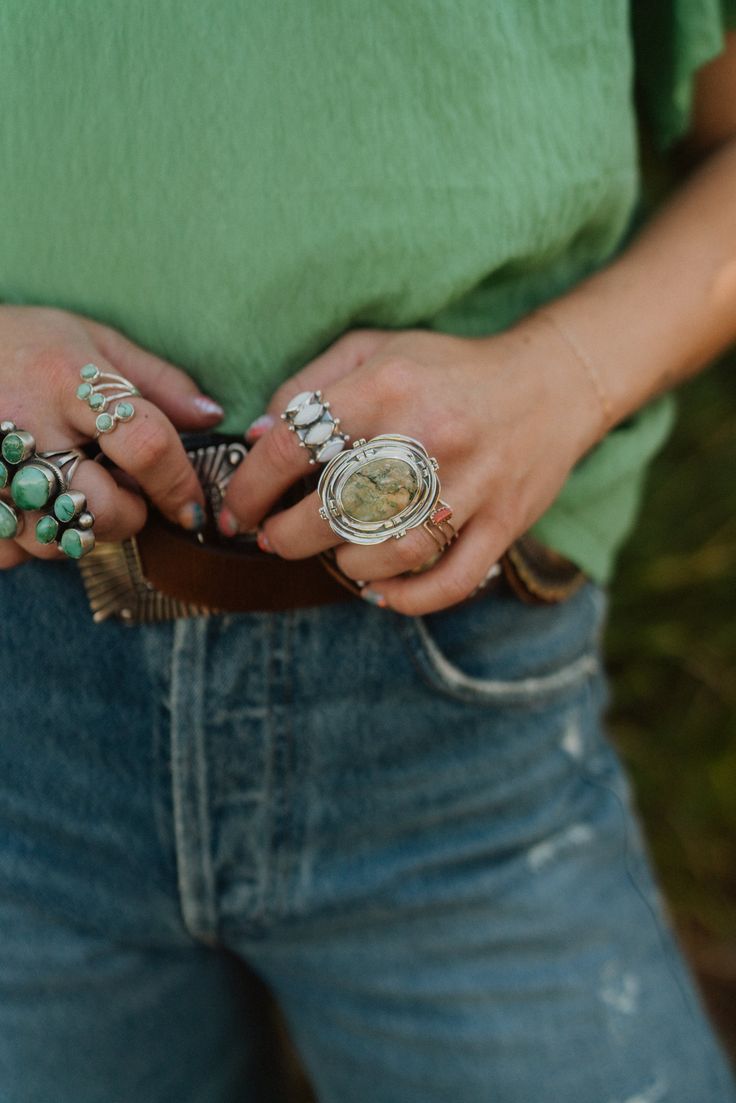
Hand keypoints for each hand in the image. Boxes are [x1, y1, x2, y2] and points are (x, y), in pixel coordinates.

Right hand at [0, 305, 223, 569]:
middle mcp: (26, 425)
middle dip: (128, 517)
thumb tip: (212, 417)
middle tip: (122, 498)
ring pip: (55, 540)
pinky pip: (10, 552)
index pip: (146, 444)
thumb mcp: (89, 339)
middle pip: (103, 508)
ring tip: (68, 494)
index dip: (178, 483)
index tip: (189, 505)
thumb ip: (155, 379)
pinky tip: (28, 507)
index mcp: (67, 380)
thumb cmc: (18, 342)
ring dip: (77, 532)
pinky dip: (27, 543)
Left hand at [218, 324, 599, 613]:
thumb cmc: (448, 369)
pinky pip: (451, 581)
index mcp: (385, 387)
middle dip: (287, 536)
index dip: (249, 487)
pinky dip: (408, 599)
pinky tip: (380, 592)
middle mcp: (426, 436)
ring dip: (347, 565)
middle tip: (276, 538)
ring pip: (389, 554)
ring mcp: (470, 485)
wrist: (552, 382)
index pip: (293, 447)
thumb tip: (256, 438)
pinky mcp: (502, 522)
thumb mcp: (374, 349)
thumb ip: (308, 385)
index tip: (237, 509)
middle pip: (333, 510)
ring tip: (335, 555)